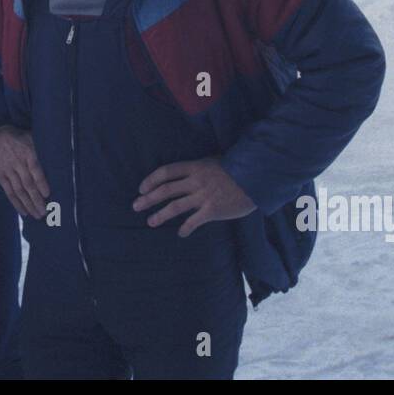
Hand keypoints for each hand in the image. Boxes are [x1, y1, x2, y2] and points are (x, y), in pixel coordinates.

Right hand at [0, 125, 49, 218]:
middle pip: (28, 184)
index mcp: (28, 152)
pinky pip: (9, 192)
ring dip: (28, 204)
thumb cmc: (19, 137)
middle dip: (36, 199)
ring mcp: (8, 170)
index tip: (47, 194)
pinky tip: (23, 212)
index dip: (41, 182)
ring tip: (37, 215)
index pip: (35, 169)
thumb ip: (43, 148)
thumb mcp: (32, 137)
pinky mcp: (1, 176)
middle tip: (45, 212)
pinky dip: (16, 203)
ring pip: (19, 190)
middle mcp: (18, 163)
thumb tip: (60, 157)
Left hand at [133, 158, 256, 236]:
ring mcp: (203, 197)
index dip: (151, 180)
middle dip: (148, 199)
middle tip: (135, 206)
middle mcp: (196, 181)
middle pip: (165, 190)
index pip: (166, 172)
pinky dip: (185, 228)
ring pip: (175, 207)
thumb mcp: (215, 161)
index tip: (141, 188)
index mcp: (195, 167)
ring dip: (160, 215)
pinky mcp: (212, 211)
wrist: (258, 177)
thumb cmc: (238, 168)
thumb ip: (200, 169)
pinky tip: (180, 233)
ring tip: (150, 222)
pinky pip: (193, 221)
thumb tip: (188, 175)